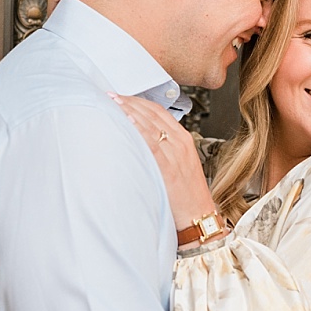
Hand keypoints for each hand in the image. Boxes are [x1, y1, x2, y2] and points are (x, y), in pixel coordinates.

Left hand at [107, 93, 215, 229]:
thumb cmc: (186, 193)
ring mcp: (175, 154)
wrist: (199, 215)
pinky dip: (138, 130)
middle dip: (130, 102)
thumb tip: (141, 138)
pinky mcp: (168, 167)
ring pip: (150, 125)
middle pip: (152, 114)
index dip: (139, 101)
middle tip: (111, 95)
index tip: (122, 96)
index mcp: (183, 139)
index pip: (159, 112)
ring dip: (129, 111)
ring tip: (113, 102)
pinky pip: (151, 144)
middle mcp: (180, 142)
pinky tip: (127, 121)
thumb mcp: (178, 163)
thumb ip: (163, 147)